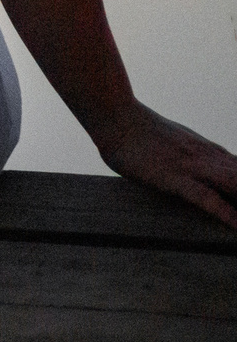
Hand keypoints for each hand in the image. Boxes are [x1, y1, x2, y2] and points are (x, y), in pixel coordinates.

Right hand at [91, 103, 236, 230]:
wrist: (116, 116)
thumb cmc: (136, 129)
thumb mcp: (172, 139)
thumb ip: (189, 153)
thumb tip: (192, 163)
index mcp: (209, 151)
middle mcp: (209, 158)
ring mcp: (193, 168)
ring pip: (235, 187)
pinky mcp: (174, 178)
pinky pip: (206, 198)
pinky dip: (225, 213)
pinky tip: (236, 225)